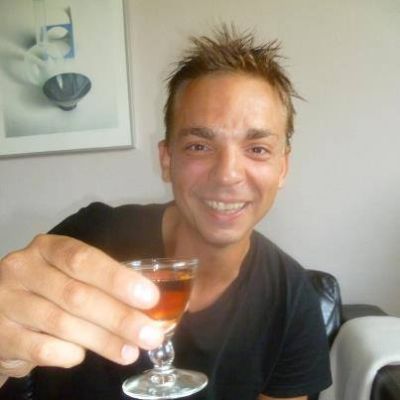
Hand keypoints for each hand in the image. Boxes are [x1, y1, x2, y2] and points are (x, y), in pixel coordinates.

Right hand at [0, 234, 162, 384]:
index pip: (84, 260)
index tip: (150, 298)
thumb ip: (102, 283)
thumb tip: (149, 305)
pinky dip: (69, 354)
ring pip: (63, 324)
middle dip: (119, 317)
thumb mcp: (69, 273)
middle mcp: (23, 269)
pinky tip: (84, 355)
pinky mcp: (0, 334)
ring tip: (131, 351)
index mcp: (48, 248)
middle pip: (77, 295)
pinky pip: (42, 349)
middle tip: (150, 334)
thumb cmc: (47, 288)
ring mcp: (6, 301)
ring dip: (103, 341)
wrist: (0, 311)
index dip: (118, 280)